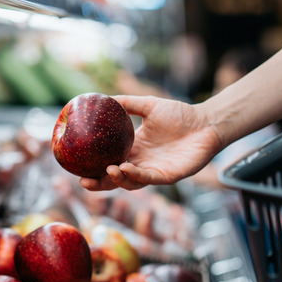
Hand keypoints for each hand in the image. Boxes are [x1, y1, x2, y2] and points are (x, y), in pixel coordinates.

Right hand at [80, 95, 222, 190]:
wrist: (206, 122)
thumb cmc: (180, 114)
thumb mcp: (148, 105)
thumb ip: (126, 103)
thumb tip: (101, 97)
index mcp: (134, 149)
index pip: (108, 162)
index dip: (93, 167)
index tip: (76, 166)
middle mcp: (140, 163)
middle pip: (115, 179)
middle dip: (99, 184)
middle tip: (83, 182)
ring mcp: (154, 171)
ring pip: (130, 182)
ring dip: (117, 179)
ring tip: (109, 169)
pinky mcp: (168, 176)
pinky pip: (148, 179)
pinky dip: (135, 175)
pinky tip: (125, 167)